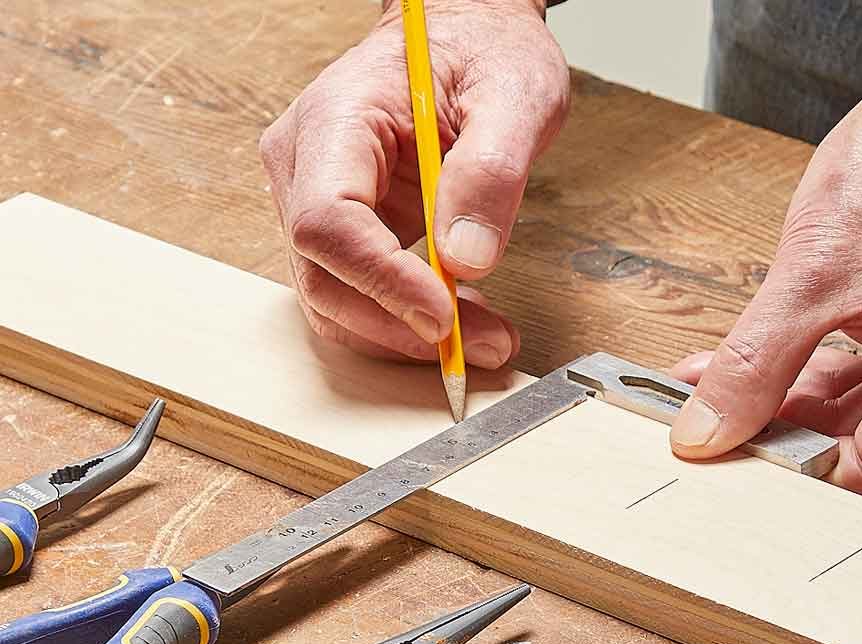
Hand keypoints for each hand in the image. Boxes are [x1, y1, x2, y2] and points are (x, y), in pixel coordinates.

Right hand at [259, 0, 568, 366]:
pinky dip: (408, 326)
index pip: (328, 222)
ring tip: (487, 338)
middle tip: (487, 344)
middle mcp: (306, 167)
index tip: (444, 316)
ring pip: (337, 304)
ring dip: (409, 338)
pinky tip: (463, 319)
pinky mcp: (343, 238)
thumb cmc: (483, 53)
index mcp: (335, 120)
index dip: (382, 281)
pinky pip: (360, 300)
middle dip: (403, 326)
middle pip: (325, 279)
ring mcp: (315, 205)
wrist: (468, 39)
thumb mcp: (514, 94)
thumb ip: (492, 171)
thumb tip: (466, 258)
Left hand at [669, 18, 861, 501]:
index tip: (734, 476)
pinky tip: (765, 372)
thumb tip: (705, 434)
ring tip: (719, 387)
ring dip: (794, 404)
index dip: (794, 479)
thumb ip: (751, 368)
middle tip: (712, 424)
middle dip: (782, 434)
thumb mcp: (807, 277)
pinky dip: (827, 380)